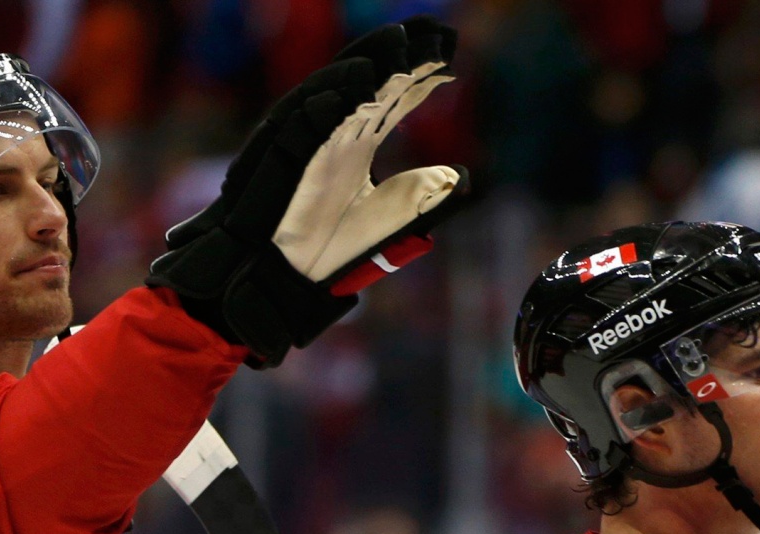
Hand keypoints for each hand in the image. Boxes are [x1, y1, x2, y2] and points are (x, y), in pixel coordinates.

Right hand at [272, 69, 467, 292]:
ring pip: (339, 93)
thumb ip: (427, 191)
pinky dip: (335, 103)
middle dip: (398, 59)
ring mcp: (319, 144)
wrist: (308, 271)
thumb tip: (460, 174)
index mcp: (362, 142)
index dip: (419, 79)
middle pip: (371, 85)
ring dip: (368, 70)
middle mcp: (341, 135)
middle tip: (429, 37)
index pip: (394, 99)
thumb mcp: (399, 213)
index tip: (447, 60)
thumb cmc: (348, 242)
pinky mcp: (299, 160)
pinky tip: (362, 87)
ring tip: (400, 51)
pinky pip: (313, 124)